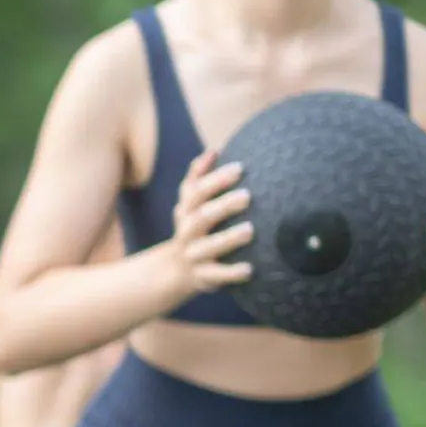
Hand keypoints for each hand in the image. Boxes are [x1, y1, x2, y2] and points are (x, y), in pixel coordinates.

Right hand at [165, 149, 252, 296]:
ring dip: (228, 238)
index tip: (240, 169)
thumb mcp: (190, 205)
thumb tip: (213, 150)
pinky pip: (216, 276)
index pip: (196, 191)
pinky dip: (232, 273)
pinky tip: (249, 269)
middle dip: (223, 205)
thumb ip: (199, 178)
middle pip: (201, 216)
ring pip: (209, 246)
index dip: (215, 179)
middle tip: (247, 196)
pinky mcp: (202, 277)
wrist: (175, 271)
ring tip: (250, 230)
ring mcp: (194, 254)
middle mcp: (187, 231)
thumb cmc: (193, 229)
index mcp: (186, 211)